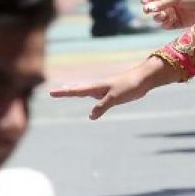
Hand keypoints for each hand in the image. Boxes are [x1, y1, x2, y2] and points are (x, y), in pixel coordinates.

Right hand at [50, 57, 177, 118]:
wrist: (144, 79)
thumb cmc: (129, 86)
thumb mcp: (115, 98)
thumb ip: (102, 106)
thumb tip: (91, 116)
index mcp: (96, 87)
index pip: (75, 90)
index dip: (63, 92)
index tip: (50, 93)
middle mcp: (97, 87)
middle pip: (78, 89)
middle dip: (66, 91)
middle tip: (53, 92)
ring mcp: (104, 89)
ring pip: (86, 90)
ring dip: (75, 91)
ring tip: (66, 91)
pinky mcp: (112, 92)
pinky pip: (96, 94)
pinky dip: (89, 95)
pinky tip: (90, 96)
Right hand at [141, 0, 194, 28]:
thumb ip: (162, 3)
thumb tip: (147, 8)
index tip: (143, 2)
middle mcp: (168, 4)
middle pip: (152, 8)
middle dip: (150, 10)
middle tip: (150, 11)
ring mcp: (172, 14)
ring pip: (158, 18)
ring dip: (158, 17)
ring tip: (163, 15)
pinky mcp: (177, 23)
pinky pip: (166, 25)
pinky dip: (165, 24)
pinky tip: (169, 21)